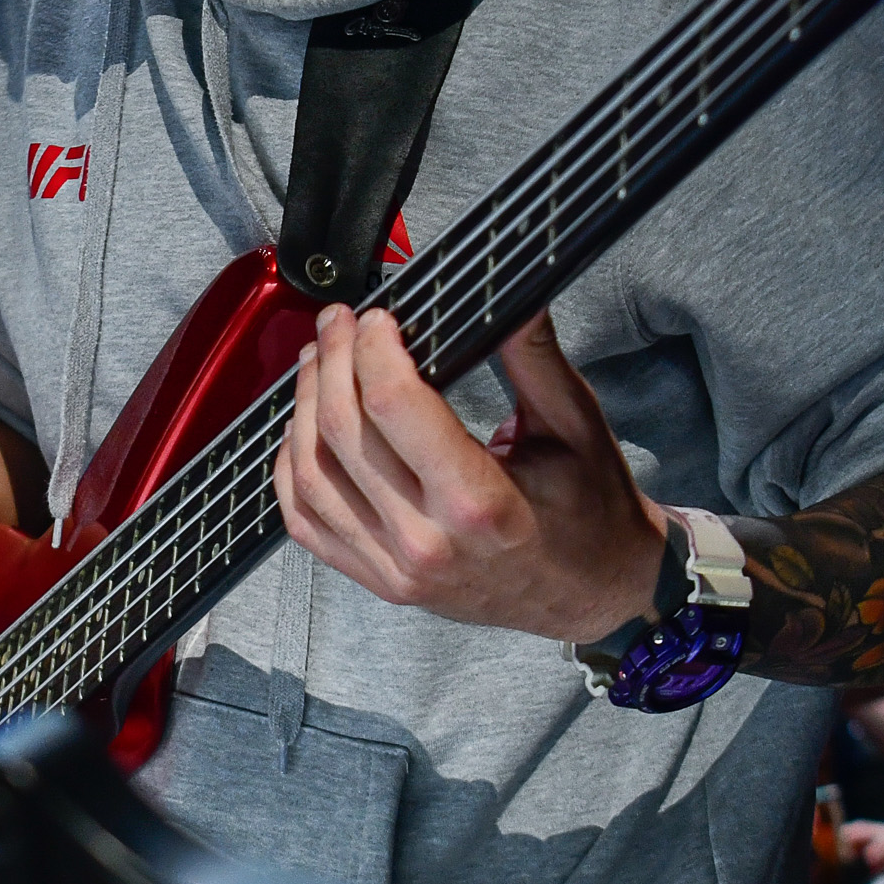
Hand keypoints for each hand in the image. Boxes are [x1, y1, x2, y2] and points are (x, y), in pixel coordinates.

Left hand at [274, 307, 662, 641]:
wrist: (593, 591)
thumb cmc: (591, 512)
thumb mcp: (575, 424)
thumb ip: (533, 354)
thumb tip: (513, 292)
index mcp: (479, 502)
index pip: (393, 404)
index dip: (373, 347)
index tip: (377, 318)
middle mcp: (428, 542)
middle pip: (343, 432)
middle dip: (332, 360)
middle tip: (338, 324)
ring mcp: (396, 569)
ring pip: (312, 474)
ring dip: (303, 406)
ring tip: (317, 364)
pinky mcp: (381, 581)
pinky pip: (306, 523)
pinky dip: (290, 471)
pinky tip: (302, 431)